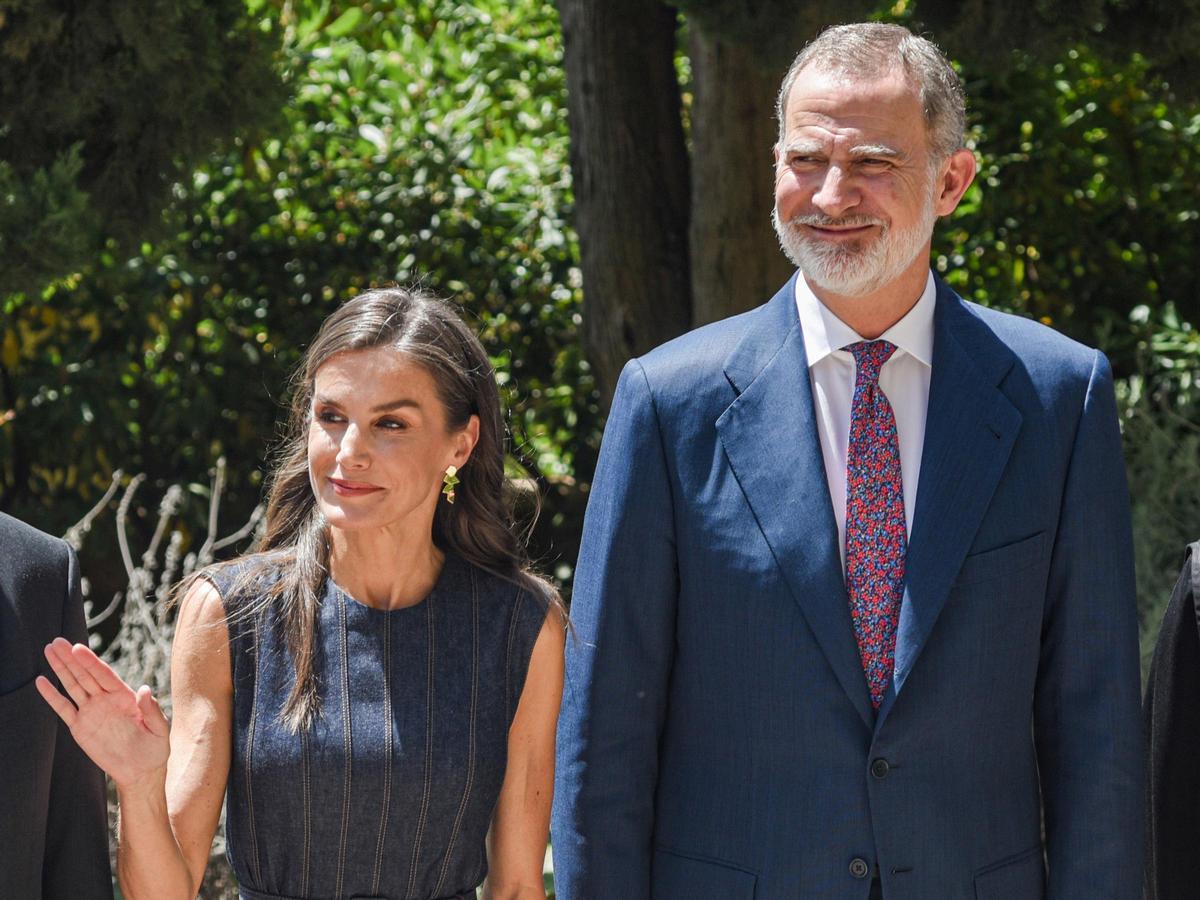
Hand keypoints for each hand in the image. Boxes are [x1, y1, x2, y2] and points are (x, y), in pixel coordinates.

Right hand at [36, 637, 170, 793]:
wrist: (141, 771)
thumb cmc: (154, 748)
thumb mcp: (159, 729)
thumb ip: (152, 710)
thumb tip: (145, 689)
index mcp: (125, 697)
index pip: (105, 675)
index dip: (91, 662)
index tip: (77, 648)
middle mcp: (106, 700)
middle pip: (86, 675)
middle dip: (71, 659)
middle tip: (56, 642)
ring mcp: (92, 712)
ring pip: (73, 686)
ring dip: (60, 669)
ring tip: (49, 650)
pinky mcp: (80, 727)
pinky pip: (64, 709)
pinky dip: (52, 696)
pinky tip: (41, 682)